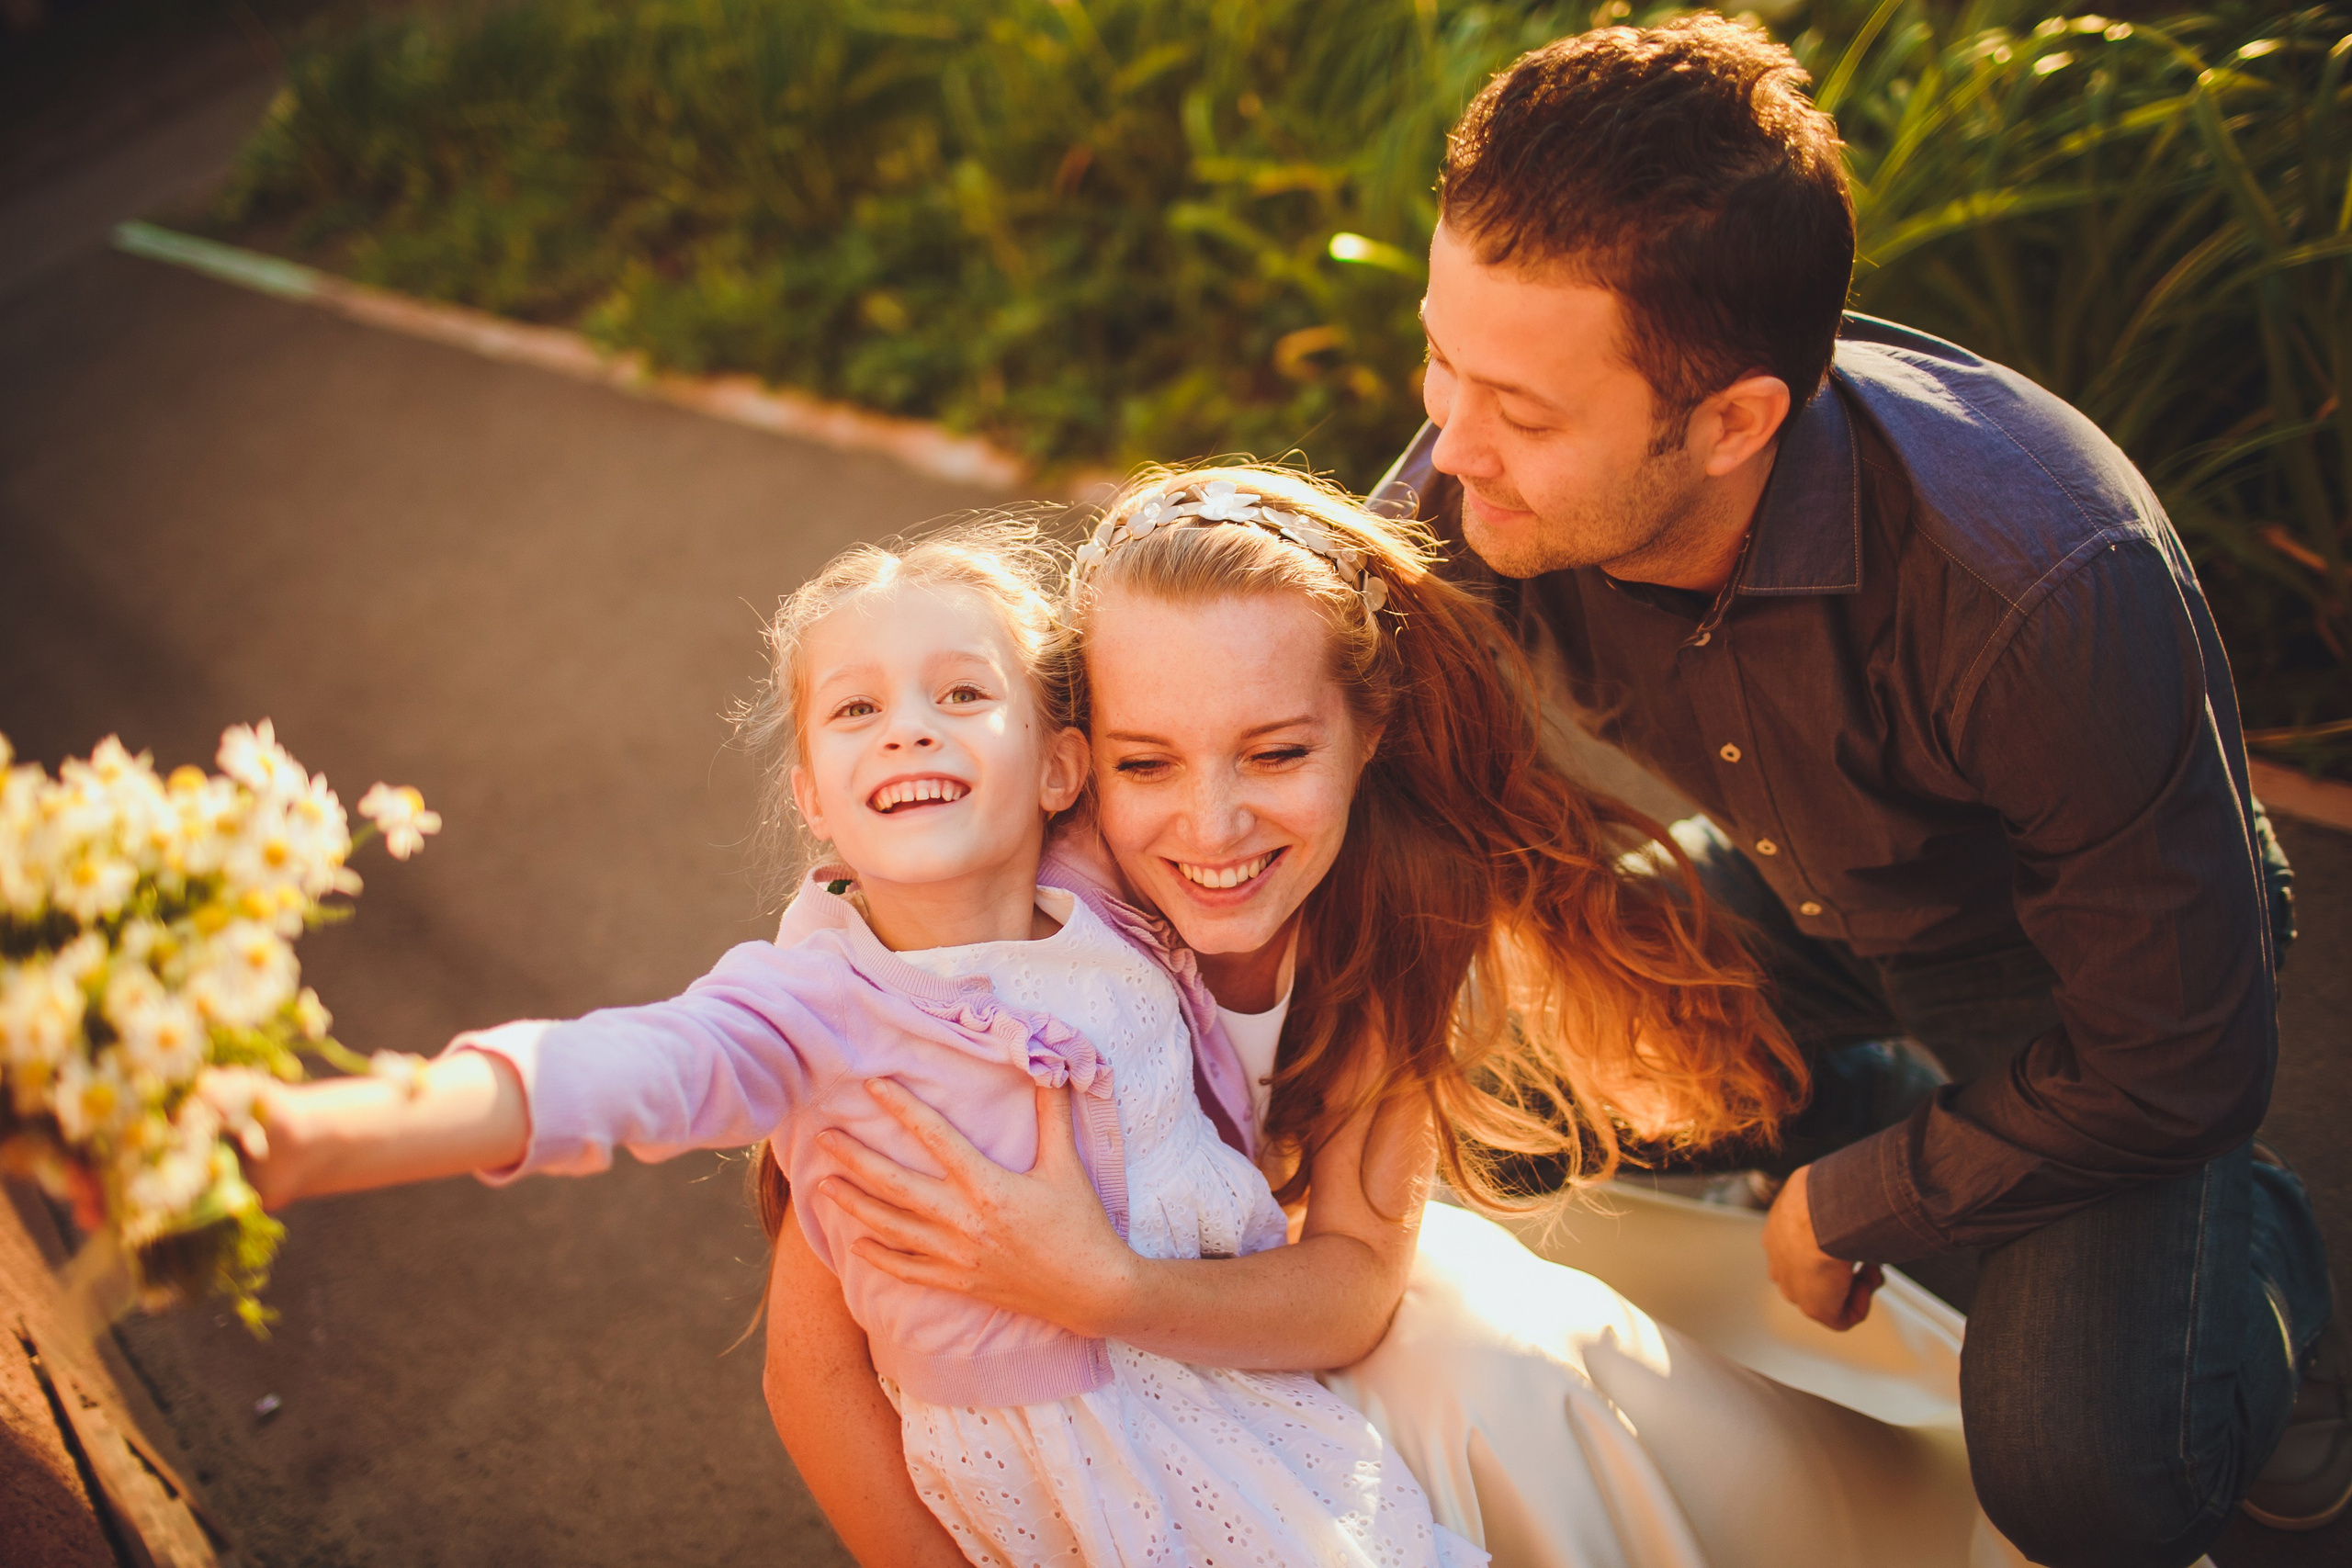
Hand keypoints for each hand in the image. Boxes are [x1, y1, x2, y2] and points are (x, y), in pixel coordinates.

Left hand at [816, 1080, 1139, 1333]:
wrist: (1092, 1290)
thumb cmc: (1082, 1224)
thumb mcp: (1067, 1165)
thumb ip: (1053, 1116)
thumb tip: (1052, 1070)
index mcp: (988, 1185)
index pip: (935, 1137)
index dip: (902, 1107)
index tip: (872, 1086)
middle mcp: (963, 1220)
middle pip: (895, 1184)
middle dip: (855, 1159)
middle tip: (823, 1138)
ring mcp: (956, 1255)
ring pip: (891, 1227)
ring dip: (855, 1205)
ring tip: (824, 1186)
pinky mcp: (958, 1283)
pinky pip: (907, 1270)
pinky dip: (879, 1257)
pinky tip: (855, 1245)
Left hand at [1763, 1164, 1882, 1330]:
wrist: (1815, 1218)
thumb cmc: (1818, 1198)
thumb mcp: (1820, 1190)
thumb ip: (1829, 1197)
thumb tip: (1851, 1188)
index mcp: (1778, 1234)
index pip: (1799, 1249)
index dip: (1830, 1246)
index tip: (1849, 1234)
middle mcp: (1782, 1262)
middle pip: (1814, 1275)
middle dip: (1842, 1269)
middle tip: (1863, 1253)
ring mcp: (1796, 1288)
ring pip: (1830, 1295)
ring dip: (1855, 1283)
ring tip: (1867, 1263)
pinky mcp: (1817, 1309)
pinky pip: (1843, 1318)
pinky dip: (1862, 1302)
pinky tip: (1867, 1278)